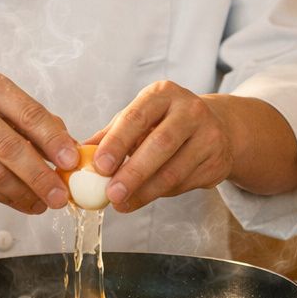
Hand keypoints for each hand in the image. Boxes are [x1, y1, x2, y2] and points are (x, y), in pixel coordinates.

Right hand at [0, 70, 79, 213]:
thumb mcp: (1, 103)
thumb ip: (36, 123)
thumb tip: (72, 150)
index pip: (30, 114)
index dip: (54, 140)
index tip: (72, 162)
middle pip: (11, 148)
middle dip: (40, 176)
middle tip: (61, 196)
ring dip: (23, 193)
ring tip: (43, 203)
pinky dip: (4, 197)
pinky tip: (21, 201)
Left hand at [88, 81, 234, 212]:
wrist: (216, 127)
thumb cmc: (166, 122)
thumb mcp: (140, 118)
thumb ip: (110, 135)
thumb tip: (77, 155)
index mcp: (163, 94)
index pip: (137, 117)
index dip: (117, 143)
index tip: (99, 166)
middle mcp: (191, 109)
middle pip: (160, 144)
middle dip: (133, 172)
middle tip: (111, 193)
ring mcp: (209, 135)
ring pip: (174, 170)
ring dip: (145, 191)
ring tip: (122, 202)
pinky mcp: (218, 161)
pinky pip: (185, 184)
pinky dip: (161, 194)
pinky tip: (146, 196)